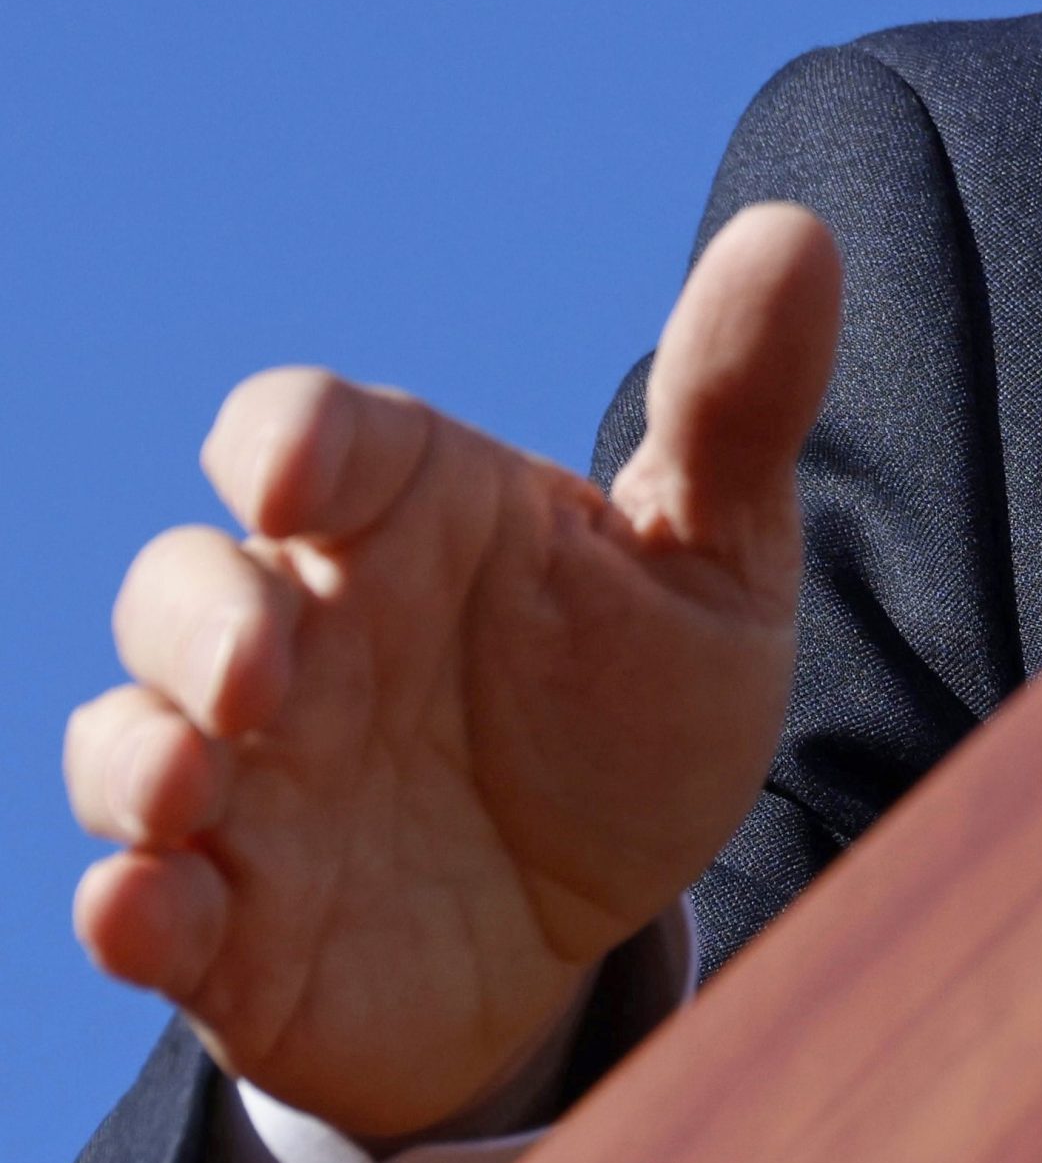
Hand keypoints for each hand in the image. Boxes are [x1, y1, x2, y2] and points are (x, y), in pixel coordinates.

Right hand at [65, 205, 840, 1144]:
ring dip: (136, 758)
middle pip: (180, 584)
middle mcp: (302, 638)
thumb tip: (796, 234)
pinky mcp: (229, 928)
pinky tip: (148, 910)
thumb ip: (733, 411)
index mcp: (410, 520)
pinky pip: (134, 910)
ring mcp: (252, 783)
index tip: (292, 477)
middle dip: (197, 619)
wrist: (614, 914)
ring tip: (192, 786)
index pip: (306, 437)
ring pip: (125, 739)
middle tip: (267, 677)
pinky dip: (125, 909)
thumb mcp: (714, 566)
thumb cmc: (638, 711)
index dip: (281, 442)